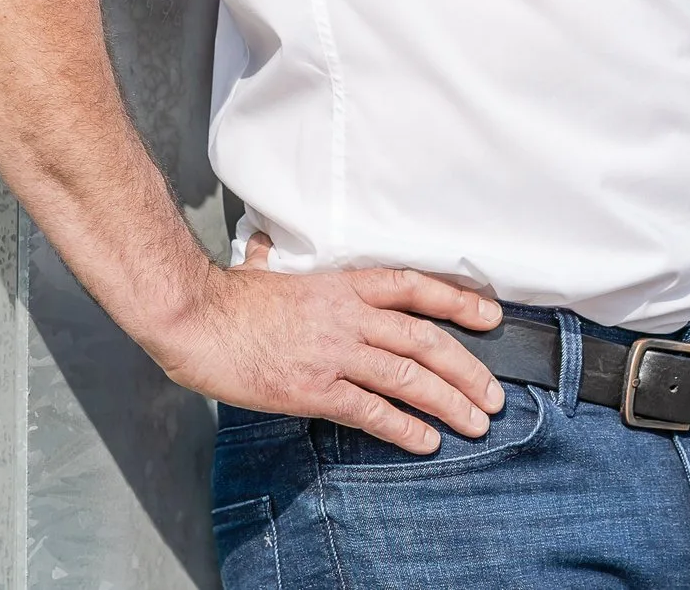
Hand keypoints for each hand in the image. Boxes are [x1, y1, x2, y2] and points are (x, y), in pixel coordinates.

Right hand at [150, 232, 507, 454]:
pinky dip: (403, 428)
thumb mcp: (267, 269)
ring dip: (449, 402)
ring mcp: (334, 353)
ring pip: (408, 378)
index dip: (459, 301)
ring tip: (475, 423)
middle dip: (467, 369)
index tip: (491, 316)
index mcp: (344, 285)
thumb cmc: (227, 297)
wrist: (195, 319)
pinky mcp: (314, 389)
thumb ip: (280, 261)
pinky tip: (426, 441)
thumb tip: (270, 248)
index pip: (416, 287)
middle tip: (493, 395)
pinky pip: (370, 411)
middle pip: (425, 340)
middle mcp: (349, 317)